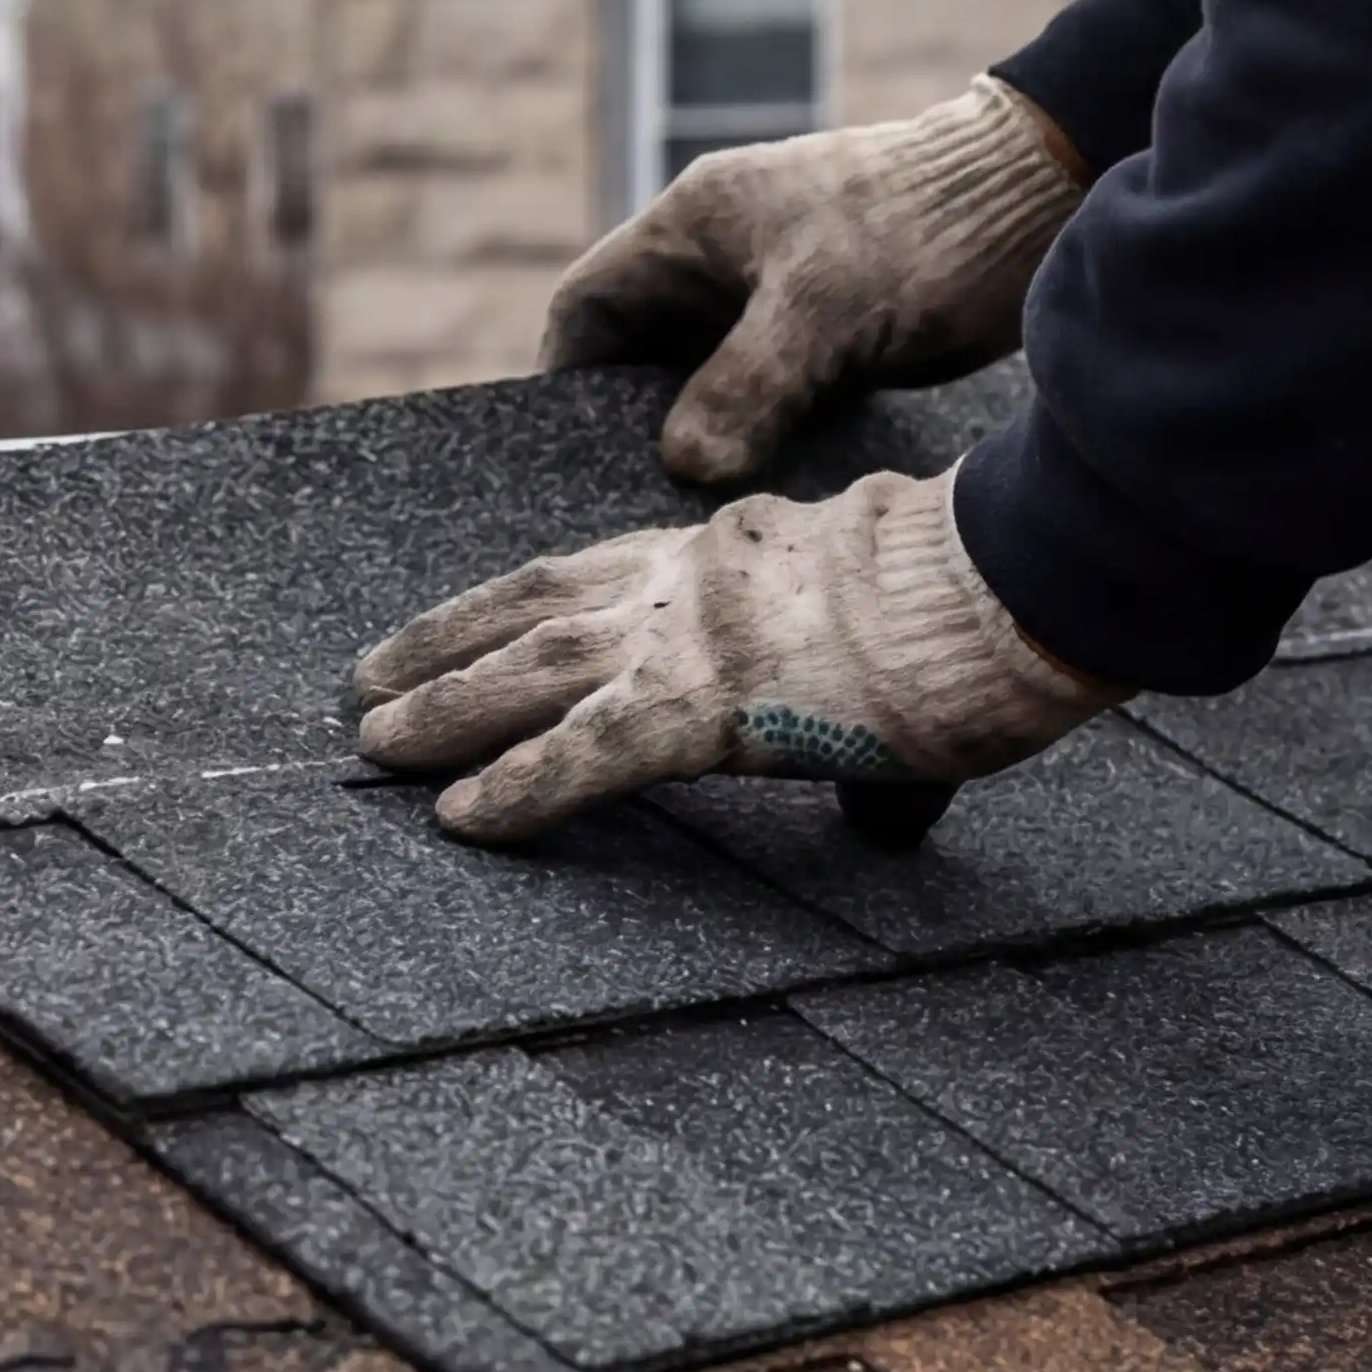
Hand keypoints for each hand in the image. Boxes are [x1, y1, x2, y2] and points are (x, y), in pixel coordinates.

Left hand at [350, 465, 1118, 841]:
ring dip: (443, 709)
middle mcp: (686, 583)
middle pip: (534, 609)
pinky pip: (586, 754)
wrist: (1004, 584)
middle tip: (368, 682)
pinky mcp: (706, 707)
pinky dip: (519, 787)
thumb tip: (880, 805)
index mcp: (727, 552)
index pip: (591, 571)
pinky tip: (463, 818)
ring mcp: (688, 639)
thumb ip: (852, 703)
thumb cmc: (974, 607)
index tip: (456, 625)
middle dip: (445, 647)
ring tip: (373, 743)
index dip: (509, 603)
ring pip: (531, 671)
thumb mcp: (889, 626)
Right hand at [547, 78, 1085, 487]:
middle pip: (643, 354)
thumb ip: (747, 382)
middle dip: (634, 424)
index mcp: (695, 226)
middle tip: (630, 504)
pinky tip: (768, 496)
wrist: (1039, 196)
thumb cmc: (922, 228)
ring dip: (705, 440)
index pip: (589, 302)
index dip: (566, 374)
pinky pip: (770, 399)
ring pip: (709, 383)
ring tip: (695, 516)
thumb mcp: (824, 305)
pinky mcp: (833, 337)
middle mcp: (725, 262)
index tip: (560, 451)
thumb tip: (684, 466)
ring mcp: (779, 300)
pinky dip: (762, 442)